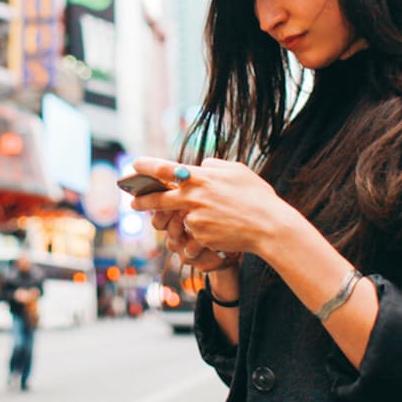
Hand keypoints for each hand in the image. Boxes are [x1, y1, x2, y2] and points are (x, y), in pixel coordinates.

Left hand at [128, 156, 295, 259]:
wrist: (269, 227)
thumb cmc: (257, 196)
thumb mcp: (237, 170)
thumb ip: (213, 165)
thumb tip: (199, 166)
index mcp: (201, 177)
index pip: (165, 169)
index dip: (146, 166)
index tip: (134, 165)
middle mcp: (193, 198)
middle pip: (158, 199)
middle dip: (142, 201)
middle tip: (132, 202)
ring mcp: (195, 219)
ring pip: (183, 218)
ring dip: (192, 218)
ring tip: (218, 215)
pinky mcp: (200, 236)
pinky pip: (196, 232)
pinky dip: (205, 229)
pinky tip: (224, 227)